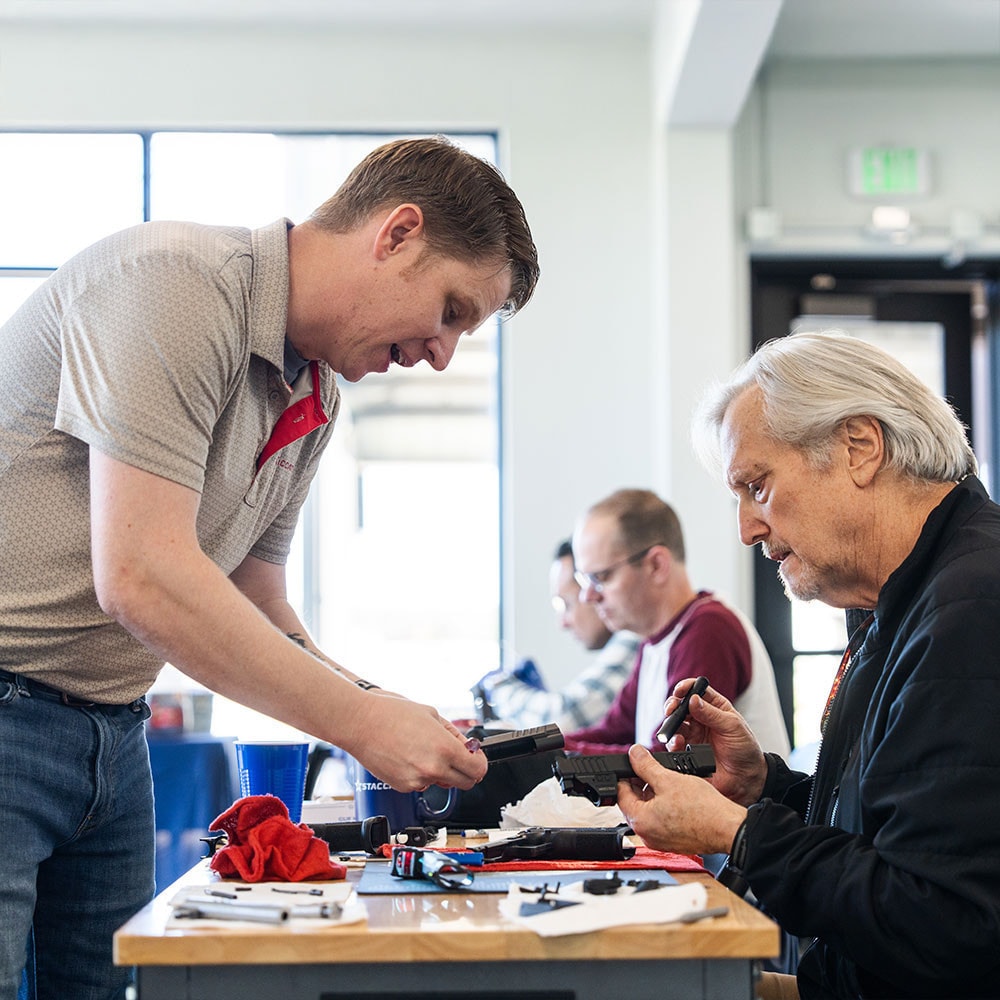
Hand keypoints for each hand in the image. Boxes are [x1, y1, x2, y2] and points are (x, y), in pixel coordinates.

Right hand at [344, 694, 487, 791]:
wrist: (361, 723)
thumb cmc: (392, 713)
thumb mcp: (432, 715)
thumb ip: (454, 735)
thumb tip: (468, 747)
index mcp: (445, 749)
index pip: (478, 769)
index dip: (480, 763)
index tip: (476, 758)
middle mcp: (433, 769)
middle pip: (466, 783)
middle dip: (466, 771)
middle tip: (458, 758)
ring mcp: (418, 781)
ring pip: (442, 783)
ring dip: (441, 772)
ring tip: (423, 749)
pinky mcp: (403, 787)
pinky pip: (422, 784)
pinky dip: (421, 774)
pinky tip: (409, 756)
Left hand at [618, 745, 745, 855]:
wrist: (728, 828)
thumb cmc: (703, 809)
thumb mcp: (668, 779)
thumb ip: (646, 765)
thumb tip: (633, 754)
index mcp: (640, 821)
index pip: (620, 793)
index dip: (625, 774)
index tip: (632, 764)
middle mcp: (647, 835)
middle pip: (634, 803)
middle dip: (640, 784)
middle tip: (651, 769)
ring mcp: (660, 841)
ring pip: (649, 812)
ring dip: (654, 794)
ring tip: (668, 780)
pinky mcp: (674, 842)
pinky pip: (662, 821)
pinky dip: (665, 807)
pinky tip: (677, 796)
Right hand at [659, 679, 767, 806]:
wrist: (746, 779)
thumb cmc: (745, 749)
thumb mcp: (733, 726)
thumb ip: (712, 713)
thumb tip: (693, 699)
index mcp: (714, 707)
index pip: (696, 690)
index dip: (686, 687)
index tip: (680, 691)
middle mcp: (701, 719)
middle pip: (680, 705)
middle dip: (673, 705)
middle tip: (671, 709)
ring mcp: (693, 735)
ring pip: (674, 723)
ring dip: (670, 724)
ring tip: (673, 728)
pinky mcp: (688, 751)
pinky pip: (674, 744)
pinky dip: (672, 742)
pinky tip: (678, 742)